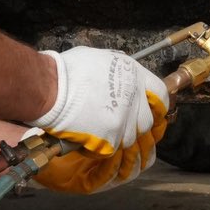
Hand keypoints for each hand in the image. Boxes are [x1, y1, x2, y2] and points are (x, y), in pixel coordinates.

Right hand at [28, 48, 171, 194]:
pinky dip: (98, 149)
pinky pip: (110, 150)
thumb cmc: (67, 71)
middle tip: (116, 126)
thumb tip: (117, 77)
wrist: (50, 88)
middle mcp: (134, 98)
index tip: (154, 112)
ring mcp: (124, 120)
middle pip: (146, 122)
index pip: (160, 93)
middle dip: (134, 126)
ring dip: (114, 138)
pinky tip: (85, 141)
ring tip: (94, 132)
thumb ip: (117, 71)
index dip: (158, 105)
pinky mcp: (110, 138)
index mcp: (134, 75)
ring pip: (129, 139)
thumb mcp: (100, 59)